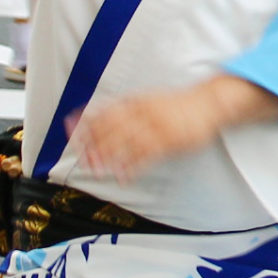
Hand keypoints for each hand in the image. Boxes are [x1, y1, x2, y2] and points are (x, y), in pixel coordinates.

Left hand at [70, 75, 277, 182]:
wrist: (209, 104)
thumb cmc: (179, 104)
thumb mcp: (150, 99)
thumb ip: (128, 107)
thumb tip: (103, 114)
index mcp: (137, 101)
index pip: (104, 110)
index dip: (85, 121)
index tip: (69, 130)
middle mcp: (144, 112)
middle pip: (110, 129)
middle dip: (93, 144)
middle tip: (80, 158)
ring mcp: (157, 127)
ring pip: (125, 144)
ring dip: (108, 158)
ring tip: (95, 170)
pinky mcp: (170, 141)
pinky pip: (146, 156)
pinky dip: (132, 168)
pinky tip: (122, 177)